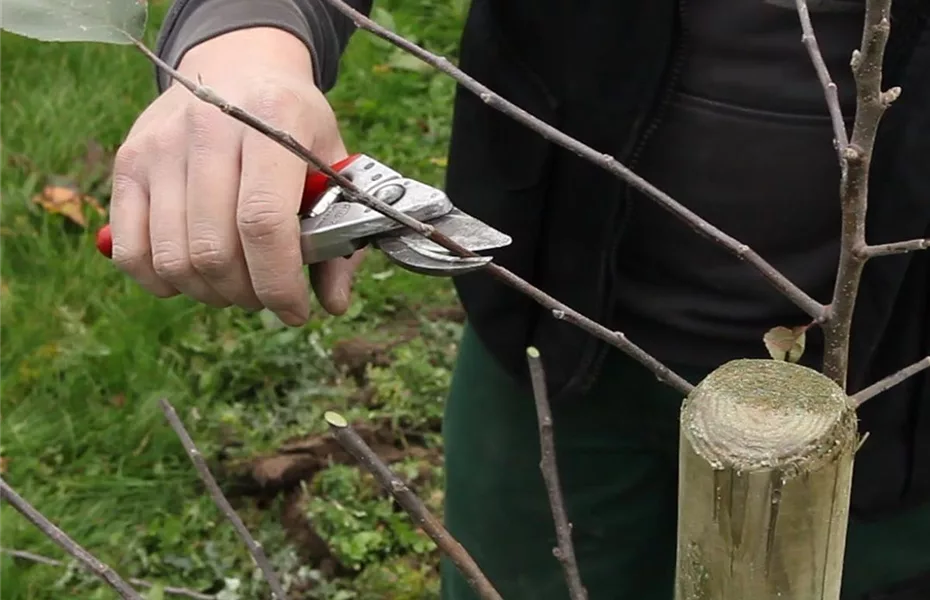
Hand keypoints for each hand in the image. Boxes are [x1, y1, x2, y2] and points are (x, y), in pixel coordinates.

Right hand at [109, 27, 363, 325]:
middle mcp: (208, 129)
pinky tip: (192, 275)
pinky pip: (130, 250)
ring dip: (209, 293)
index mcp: (272, 122)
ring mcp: (160, 146)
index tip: (295, 309)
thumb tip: (334, 304)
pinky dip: (161, 281)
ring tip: (235, 285)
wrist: (237, 66)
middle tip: (266, 296)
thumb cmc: (292, 124)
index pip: (264, 222)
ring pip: (173, 259)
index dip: (279, 282)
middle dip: (247, 294)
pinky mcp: (127, 163)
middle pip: (214, 250)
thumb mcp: (331, 161)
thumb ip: (339, 233)